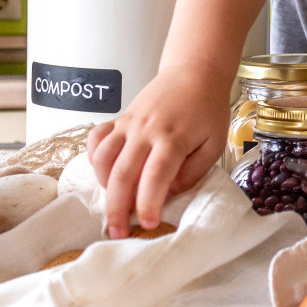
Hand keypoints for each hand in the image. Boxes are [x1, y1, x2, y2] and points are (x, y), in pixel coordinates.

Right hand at [86, 69, 228, 238]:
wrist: (194, 73)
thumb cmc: (207, 110)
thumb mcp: (213, 145)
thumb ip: (191, 173)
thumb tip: (166, 195)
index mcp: (173, 137)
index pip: (155, 175)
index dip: (149, 202)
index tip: (149, 224)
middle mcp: (146, 130)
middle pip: (122, 173)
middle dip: (117, 208)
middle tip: (118, 233)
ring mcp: (129, 123)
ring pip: (103, 157)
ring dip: (104, 186)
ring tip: (115, 204)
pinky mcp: (119, 119)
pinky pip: (96, 139)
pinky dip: (94, 158)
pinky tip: (105, 172)